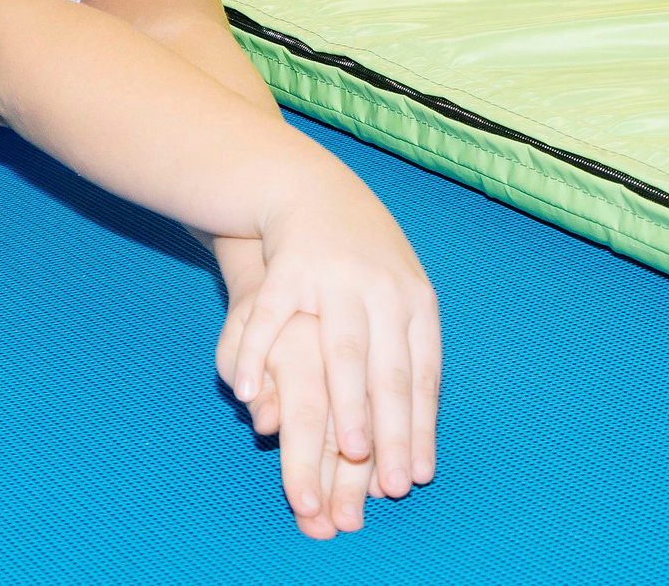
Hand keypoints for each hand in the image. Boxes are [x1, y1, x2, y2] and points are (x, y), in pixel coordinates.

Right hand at [230, 182, 440, 499]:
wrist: (312, 186)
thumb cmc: (360, 258)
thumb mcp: (396, 294)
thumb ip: (402, 356)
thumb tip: (414, 432)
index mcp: (414, 302)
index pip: (422, 375)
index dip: (419, 429)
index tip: (414, 479)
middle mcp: (382, 291)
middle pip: (389, 371)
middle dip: (390, 430)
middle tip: (387, 482)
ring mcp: (335, 278)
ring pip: (343, 350)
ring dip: (347, 403)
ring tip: (346, 451)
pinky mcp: (288, 267)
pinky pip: (272, 317)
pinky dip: (257, 355)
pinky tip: (247, 393)